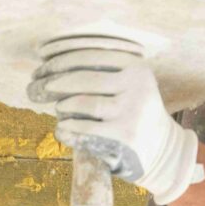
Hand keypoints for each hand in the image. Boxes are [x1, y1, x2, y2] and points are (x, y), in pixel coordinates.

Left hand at [26, 35, 204, 205]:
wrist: (163, 149)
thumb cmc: (135, 111)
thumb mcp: (130, 84)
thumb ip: (103, 72)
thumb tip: (54, 65)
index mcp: (136, 66)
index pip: (93, 56)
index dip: (64, 58)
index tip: (44, 60)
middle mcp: (137, 85)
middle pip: (85, 77)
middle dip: (57, 80)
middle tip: (40, 84)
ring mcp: (132, 110)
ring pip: (84, 102)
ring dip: (64, 105)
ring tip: (59, 108)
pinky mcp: (125, 135)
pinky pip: (86, 128)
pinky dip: (69, 127)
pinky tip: (62, 127)